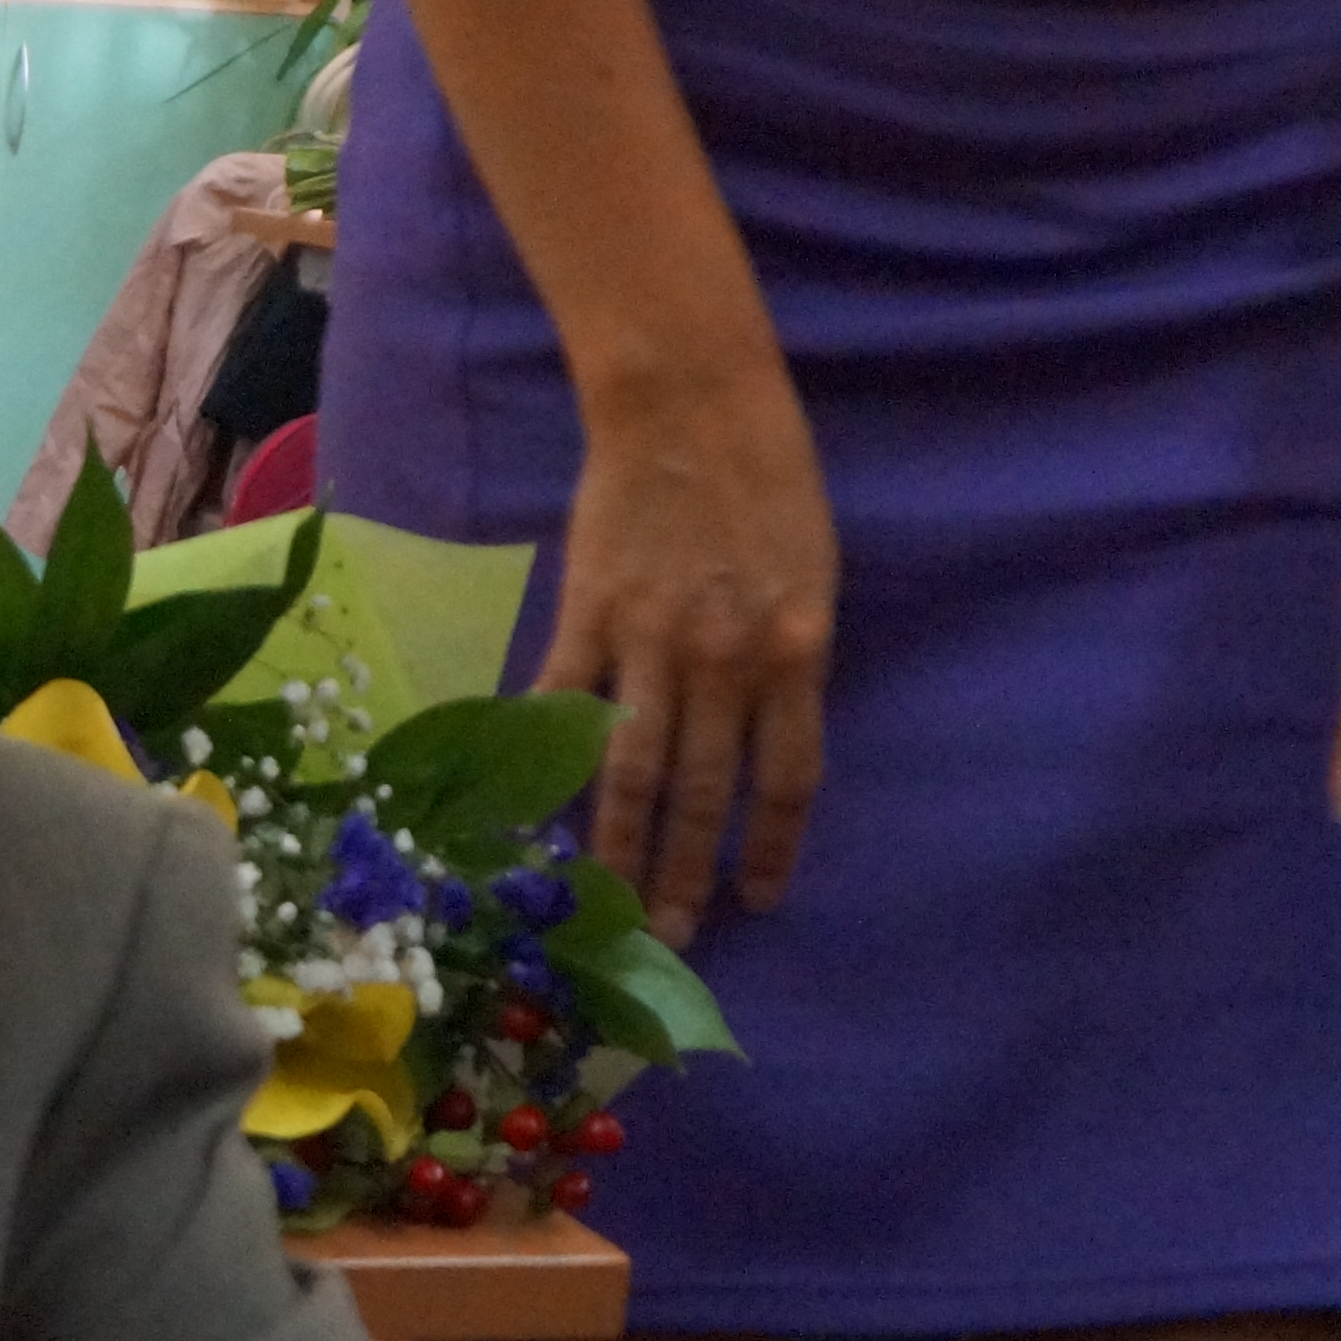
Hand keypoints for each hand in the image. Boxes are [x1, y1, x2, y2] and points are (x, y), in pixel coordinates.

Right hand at [542, 356, 834, 941]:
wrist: (689, 404)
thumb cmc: (769, 479)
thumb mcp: (813, 574)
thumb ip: (790, 659)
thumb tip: (761, 737)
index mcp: (796, 651)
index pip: (789, 777)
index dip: (770, 846)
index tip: (756, 899)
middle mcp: (726, 662)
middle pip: (704, 792)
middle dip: (687, 872)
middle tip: (671, 937)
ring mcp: (650, 642)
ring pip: (630, 767)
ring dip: (619, 844)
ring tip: (606, 897)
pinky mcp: (588, 616)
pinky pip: (562, 702)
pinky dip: (543, 757)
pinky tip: (527, 805)